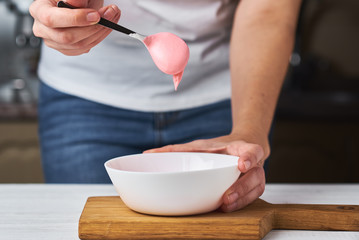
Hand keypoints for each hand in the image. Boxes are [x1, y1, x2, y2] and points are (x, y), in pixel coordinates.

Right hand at [29, 0, 120, 55]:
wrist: (75, 4)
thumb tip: (77, 3)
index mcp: (39, 10)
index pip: (52, 19)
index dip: (75, 18)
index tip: (96, 15)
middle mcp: (42, 28)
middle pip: (66, 37)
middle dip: (92, 27)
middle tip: (109, 15)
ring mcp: (53, 42)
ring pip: (78, 45)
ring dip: (100, 32)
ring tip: (112, 16)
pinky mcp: (66, 49)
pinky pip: (84, 48)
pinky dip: (99, 37)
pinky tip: (106, 27)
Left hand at [144, 134, 268, 211]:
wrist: (236, 149)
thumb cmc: (216, 148)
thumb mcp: (198, 146)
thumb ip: (177, 150)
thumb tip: (147, 154)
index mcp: (239, 148)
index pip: (252, 150)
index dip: (250, 157)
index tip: (242, 164)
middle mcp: (250, 163)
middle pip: (255, 175)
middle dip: (242, 187)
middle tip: (226, 197)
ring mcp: (254, 176)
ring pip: (256, 188)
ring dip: (241, 199)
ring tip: (225, 206)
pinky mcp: (252, 187)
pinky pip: (252, 197)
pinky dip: (241, 203)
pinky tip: (227, 208)